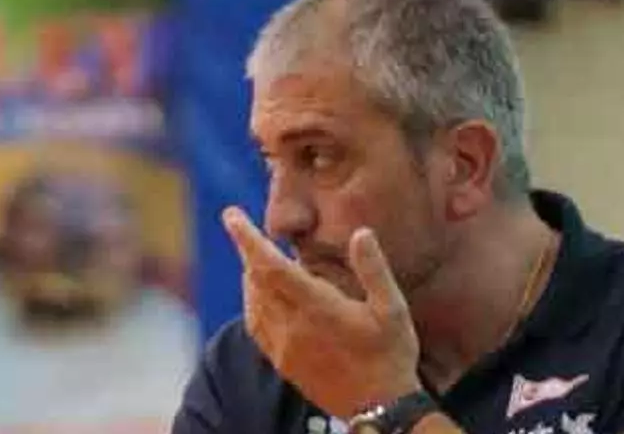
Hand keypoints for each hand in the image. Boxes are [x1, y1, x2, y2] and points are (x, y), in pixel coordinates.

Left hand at [222, 206, 422, 417]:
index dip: (247, 239)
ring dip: (250, 276)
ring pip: (253, 304)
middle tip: (243, 229)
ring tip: (256, 258)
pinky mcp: (284, 363)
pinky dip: (253, 304)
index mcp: (317, 308)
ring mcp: (285, 348)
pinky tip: (262, 298)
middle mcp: (293, 327)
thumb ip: (374, 269)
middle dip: (246, 251)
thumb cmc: (390, 354)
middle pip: (255, 281)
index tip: (231, 215)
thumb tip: (360, 233)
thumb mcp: (392, 308)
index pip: (270, 266)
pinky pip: (256, 327)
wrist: (380, 408)